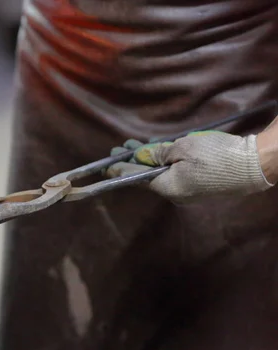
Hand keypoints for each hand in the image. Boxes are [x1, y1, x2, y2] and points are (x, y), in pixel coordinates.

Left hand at [105, 131, 273, 202]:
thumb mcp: (183, 148)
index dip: (119, 170)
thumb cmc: (216, 155)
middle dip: (132, 162)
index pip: (135, 178)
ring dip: (147, 160)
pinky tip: (158, 153)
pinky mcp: (198, 186)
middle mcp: (174, 193)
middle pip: (146, 177)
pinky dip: (163, 163)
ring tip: (133, 147)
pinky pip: (174, 174)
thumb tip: (140, 156)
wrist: (254, 166)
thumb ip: (158, 153)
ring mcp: (187, 191)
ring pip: (160, 174)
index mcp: (166, 187)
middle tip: (116, 150)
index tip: (105, 165)